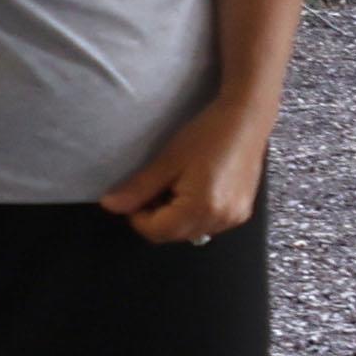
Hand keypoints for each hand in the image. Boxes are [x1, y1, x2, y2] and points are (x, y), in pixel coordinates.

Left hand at [100, 102, 273, 244]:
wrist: (247, 120)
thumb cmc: (207, 134)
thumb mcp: (168, 160)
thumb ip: (138, 188)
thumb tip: (109, 206)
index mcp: (200, 208)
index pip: (156, 232)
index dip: (139, 216)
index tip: (139, 192)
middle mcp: (220, 221)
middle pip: (173, 235)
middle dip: (157, 217)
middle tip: (158, 185)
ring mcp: (233, 219)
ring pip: (189, 232)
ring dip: (175, 216)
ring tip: (179, 185)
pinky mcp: (241, 214)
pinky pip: (207, 225)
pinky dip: (194, 214)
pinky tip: (197, 189)